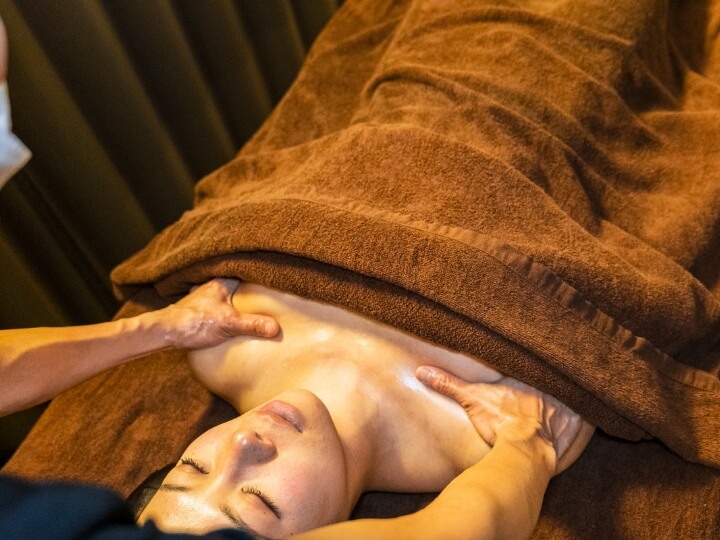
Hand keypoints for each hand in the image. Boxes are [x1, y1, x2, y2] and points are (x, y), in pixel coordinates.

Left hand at [154, 278, 279, 349]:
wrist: (164, 333)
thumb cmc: (193, 323)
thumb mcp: (228, 324)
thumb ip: (252, 324)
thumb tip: (276, 327)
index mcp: (221, 282)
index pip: (244, 273)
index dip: (258, 277)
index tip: (273, 281)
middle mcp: (212, 287)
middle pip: (236, 285)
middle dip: (249, 289)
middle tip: (267, 295)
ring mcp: (204, 299)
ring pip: (226, 295)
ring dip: (237, 300)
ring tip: (254, 307)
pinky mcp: (198, 311)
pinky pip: (218, 306)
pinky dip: (227, 310)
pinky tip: (232, 319)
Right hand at [416, 366, 583, 463]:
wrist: (525, 451)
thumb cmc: (500, 423)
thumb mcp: (471, 398)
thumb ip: (449, 383)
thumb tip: (421, 371)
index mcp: (530, 377)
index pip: (538, 362)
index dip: (539, 360)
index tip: (540, 352)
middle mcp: (553, 389)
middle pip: (560, 376)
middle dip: (560, 375)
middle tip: (566, 362)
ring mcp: (570, 407)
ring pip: (579, 393)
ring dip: (580, 392)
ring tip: (582, 386)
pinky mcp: (581, 427)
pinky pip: (594, 417)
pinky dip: (595, 415)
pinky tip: (600, 411)